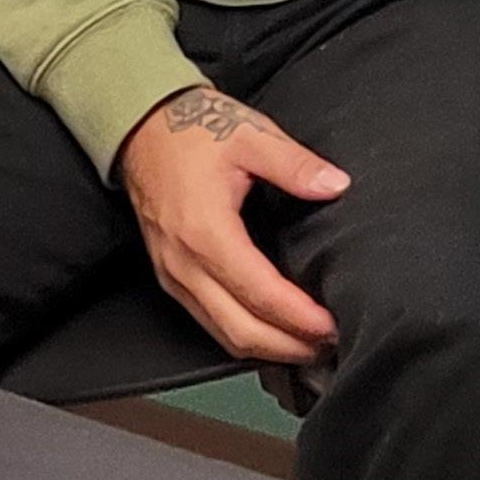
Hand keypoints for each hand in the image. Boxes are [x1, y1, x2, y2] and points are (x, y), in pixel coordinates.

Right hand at [119, 87, 348, 365]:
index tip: (331, 324)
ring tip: (309, 344)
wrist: (142, 131)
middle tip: (330, 345)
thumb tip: (336, 185)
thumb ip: (295, 164)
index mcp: (206, 232)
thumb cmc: (194, 131)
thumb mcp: (251, 135)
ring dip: (267, 348)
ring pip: (222, 333)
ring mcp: (174, 276)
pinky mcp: (171, 278)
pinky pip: (209, 321)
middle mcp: (185, 265)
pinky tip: (271, 331)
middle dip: (287, 346)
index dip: (297, 317)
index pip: (259, 292)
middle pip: (240, 330)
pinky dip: (243, 335)